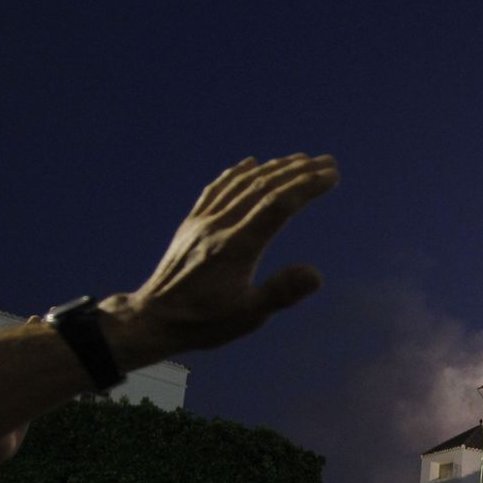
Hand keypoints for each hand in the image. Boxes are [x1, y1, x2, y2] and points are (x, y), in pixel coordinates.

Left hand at [102, 153, 339, 362]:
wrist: (151, 319)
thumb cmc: (204, 323)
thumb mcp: (247, 317)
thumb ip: (281, 292)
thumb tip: (316, 274)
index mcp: (235, 247)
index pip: (278, 206)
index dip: (306, 187)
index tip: (331, 176)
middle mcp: (218, 226)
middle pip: (263, 187)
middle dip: (299, 172)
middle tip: (327, 162)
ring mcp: (202, 222)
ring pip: (241, 184)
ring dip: (274, 168)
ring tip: (300, 160)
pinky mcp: (191, 225)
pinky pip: (215, 190)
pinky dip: (236, 173)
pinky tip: (249, 163)